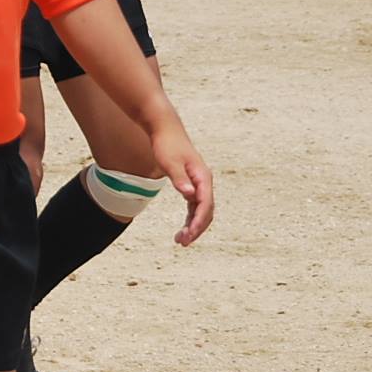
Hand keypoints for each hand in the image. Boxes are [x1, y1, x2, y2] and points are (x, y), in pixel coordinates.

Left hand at [150, 121, 214, 245]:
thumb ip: (180, 179)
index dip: (198, 222)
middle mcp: (204, 181)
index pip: (205, 204)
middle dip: (197, 228)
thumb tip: (190, 195)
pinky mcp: (192, 184)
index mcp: (203, 176)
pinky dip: (191, 218)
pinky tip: (184, 228)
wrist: (165, 129)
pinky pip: (196, 206)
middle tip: (183, 243)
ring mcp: (199, 183)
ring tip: (180, 240)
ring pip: (202, 210)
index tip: (189, 235)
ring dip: (194, 226)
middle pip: (207, 211)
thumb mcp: (170, 162)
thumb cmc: (167, 144)